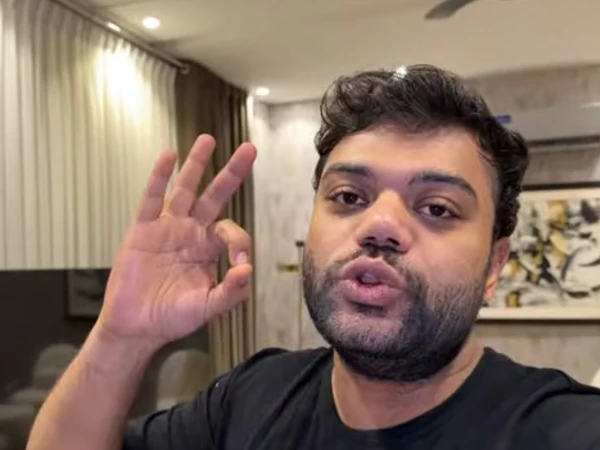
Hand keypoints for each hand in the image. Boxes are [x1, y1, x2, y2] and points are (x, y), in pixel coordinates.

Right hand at [97, 135, 255, 347]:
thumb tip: (247, 269)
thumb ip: (232, 292)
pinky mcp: (143, 230)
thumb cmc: (172, 318)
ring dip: (196, 164)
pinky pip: (151, 198)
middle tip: (249, 149)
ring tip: (208, 139)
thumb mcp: (209, 308)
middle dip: (232, 173)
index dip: (239, 242)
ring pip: (184, 189)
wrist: (137, 327)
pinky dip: (159, 177)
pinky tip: (169, 156)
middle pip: (215, 196)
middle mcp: (191, 233)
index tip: (239, 264)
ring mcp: (167, 228)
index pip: (231, 231)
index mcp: (208, 249)